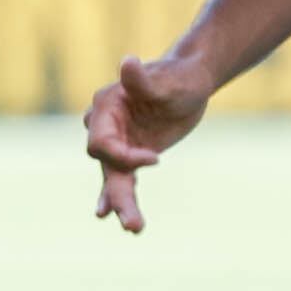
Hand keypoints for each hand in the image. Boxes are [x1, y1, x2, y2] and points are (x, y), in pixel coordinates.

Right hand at [84, 50, 216, 233]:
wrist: (188, 83)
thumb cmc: (180, 77)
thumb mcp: (167, 81)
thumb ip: (143, 80)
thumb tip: (128, 62)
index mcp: (106, 107)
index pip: (103, 141)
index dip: (124, 156)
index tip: (157, 159)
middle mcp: (104, 126)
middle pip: (103, 164)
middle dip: (115, 193)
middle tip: (127, 220)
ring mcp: (116, 142)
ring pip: (111, 178)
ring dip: (119, 203)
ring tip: (133, 228)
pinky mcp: (129, 155)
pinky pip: (120, 180)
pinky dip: (120, 199)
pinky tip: (120, 220)